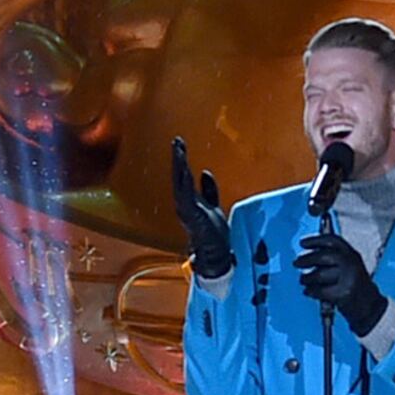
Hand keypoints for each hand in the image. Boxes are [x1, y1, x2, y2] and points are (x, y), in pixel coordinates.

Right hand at [172, 138, 235, 279]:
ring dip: (179, 166)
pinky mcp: (192, 215)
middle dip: (178, 158)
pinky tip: (185, 169)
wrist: (217, 254)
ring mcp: (186, 209)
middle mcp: (184, 204)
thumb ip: (209, 189)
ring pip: (180, 183)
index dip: (181, 160)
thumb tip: (205, 172)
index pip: (184, 176)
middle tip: (177, 141)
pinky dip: (184, 181)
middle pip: (179, 176)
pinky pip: (186, 194)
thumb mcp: (213, 205)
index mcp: (189, 200)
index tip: (180, 144)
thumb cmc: (215, 233)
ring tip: (179, 150)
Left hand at [296, 230, 389, 337]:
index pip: (332, 241)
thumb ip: (335, 259)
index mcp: (353, 255)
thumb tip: (310, 254)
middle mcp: (351, 264)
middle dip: (306, 259)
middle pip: (323, 256)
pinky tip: (309, 292)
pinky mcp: (343, 294)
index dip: (315, 240)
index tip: (303, 243)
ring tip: (303, 280)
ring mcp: (348, 279)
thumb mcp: (351, 267)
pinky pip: (320, 290)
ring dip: (307, 278)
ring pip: (319, 274)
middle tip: (297, 262)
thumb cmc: (358, 288)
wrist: (372, 308)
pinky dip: (311, 291)